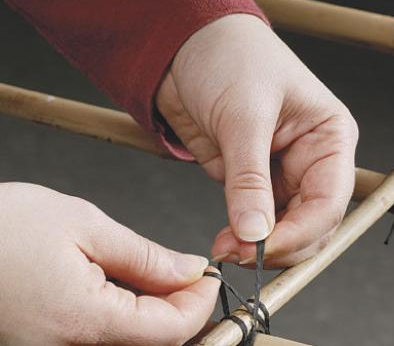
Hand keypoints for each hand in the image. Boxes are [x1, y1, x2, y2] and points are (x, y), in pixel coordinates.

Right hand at [0, 182, 218, 344]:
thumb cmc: (0, 228)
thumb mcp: (83, 226)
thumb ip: (144, 256)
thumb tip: (188, 270)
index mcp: (81, 321)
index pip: (168, 332)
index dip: (198, 304)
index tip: (207, 277)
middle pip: (151, 345)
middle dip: (179, 313)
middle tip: (184, 276)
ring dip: (152, 319)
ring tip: (153, 279)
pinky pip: (97, 344)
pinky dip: (122, 322)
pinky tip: (123, 292)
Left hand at [157, 14, 357, 267]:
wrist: (186, 46)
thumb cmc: (230, 58)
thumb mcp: (243, 116)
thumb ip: (250, 178)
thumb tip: (254, 232)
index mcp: (330, 137)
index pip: (330, 200)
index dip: (299, 232)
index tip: (261, 248)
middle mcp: (314, 160)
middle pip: (313, 223)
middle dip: (279, 245)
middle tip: (240, 254)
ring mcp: (284, 174)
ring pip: (287, 229)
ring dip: (260, 246)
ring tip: (227, 248)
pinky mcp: (254, 182)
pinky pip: (258, 222)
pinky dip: (244, 236)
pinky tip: (225, 240)